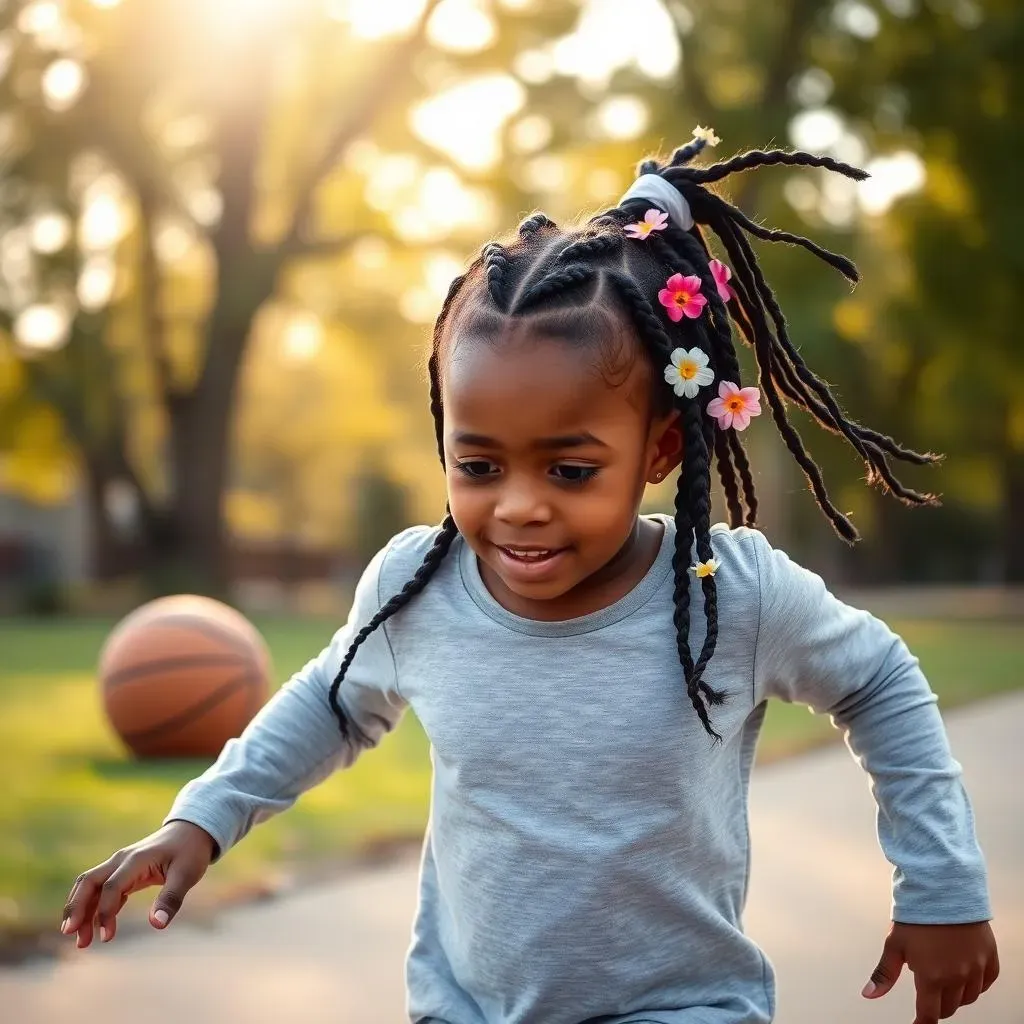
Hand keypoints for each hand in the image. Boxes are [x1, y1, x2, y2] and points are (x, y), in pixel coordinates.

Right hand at [60, 820, 216, 947]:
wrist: (192, 830)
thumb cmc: (191, 852)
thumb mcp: (188, 874)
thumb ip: (172, 898)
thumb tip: (157, 925)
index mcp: (136, 859)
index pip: (111, 886)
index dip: (104, 912)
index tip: (106, 938)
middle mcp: (122, 859)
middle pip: (88, 882)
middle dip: (76, 908)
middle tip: (69, 934)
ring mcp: (120, 864)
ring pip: (90, 886)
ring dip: (81, 910)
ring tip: (81, 941)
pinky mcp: (122, 871)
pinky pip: (101, 889)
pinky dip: (94, 907)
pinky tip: (95, 928)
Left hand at [863, 920, 999, 1022]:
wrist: (942, 889)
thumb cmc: (916, 914)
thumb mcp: (894, 944)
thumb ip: (884, 973)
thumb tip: (869, 994)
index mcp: (931, 977)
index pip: (929, 1014)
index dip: (922, 1023)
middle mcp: (957, 978)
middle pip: (949, 1008)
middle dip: (937, 1006)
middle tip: (928, 994)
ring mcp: (976, 969)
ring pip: (968, 998)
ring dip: (956, 996)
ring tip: (943, 980)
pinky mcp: (989, 958)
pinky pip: (986, 983)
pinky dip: (976, 985)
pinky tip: (964, 975)